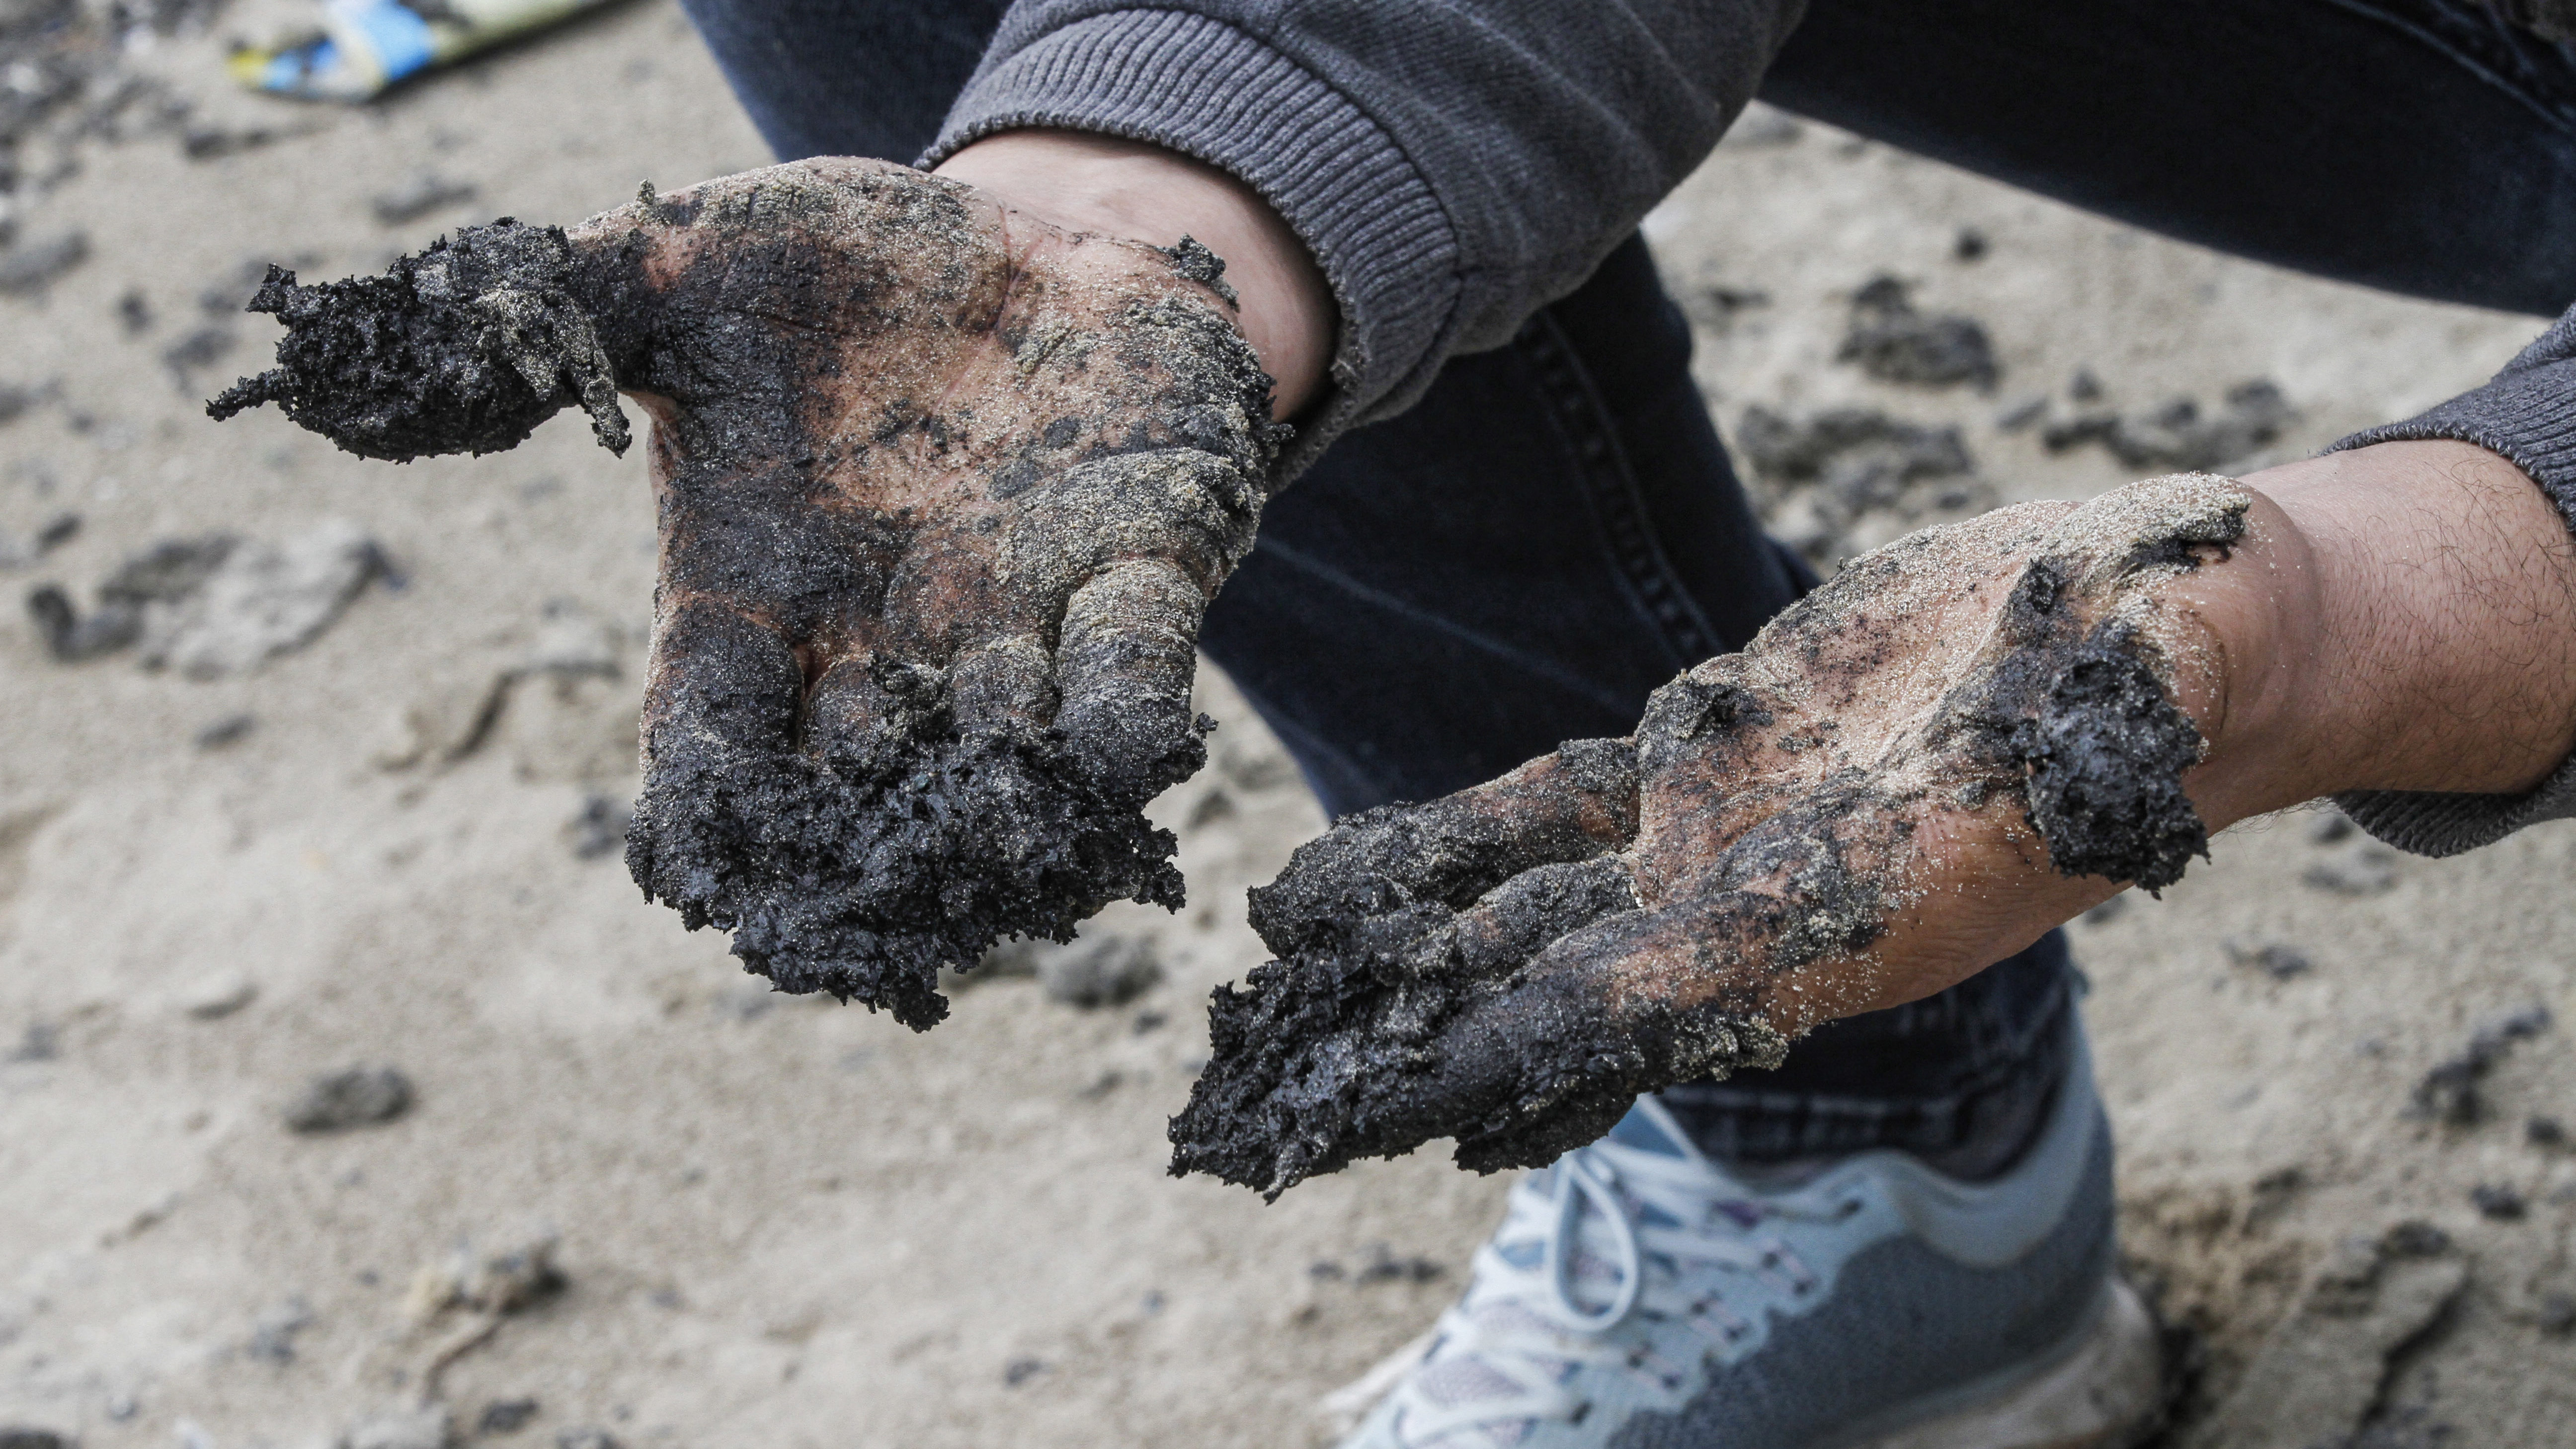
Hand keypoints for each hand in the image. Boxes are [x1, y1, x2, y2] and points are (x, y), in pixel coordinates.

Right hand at [558, 157, 1315, 1028]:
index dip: (707, 819)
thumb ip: (549, 318)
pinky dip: (1133, 719)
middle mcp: (884, 645)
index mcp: (757, 603)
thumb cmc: (838, 272)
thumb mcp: (678, 271)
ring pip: (1008, 754)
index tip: (698, 879)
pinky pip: (1135, 668)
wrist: (1020, 239)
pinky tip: (1137, 761)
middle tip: (866, 905)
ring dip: (1007, 808)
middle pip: (860, 783)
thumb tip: (340, 383)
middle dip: (865, 844)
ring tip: (1005, 854)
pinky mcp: (1140, 571)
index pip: (713, 748)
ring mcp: (1015, 620)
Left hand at [1172, 447, 2575, 1196]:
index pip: (1652, 1001)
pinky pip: (1548, 813)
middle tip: (1269, 1108)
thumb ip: (2100, 727)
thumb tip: (2097, 730)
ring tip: (1269, 979)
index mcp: (1850, 919)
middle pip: (1548, 994)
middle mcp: (1763, 904)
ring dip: (1400, 946)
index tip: (1387, 1100)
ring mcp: (1722, 833)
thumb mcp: (2150, 681)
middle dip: (1411, 1045)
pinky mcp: (1707, 750)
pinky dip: (1453, 845)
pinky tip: (1351, 876)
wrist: (2159, 625)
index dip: (1518, 1049)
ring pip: (1526, 909)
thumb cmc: (2179, 660)